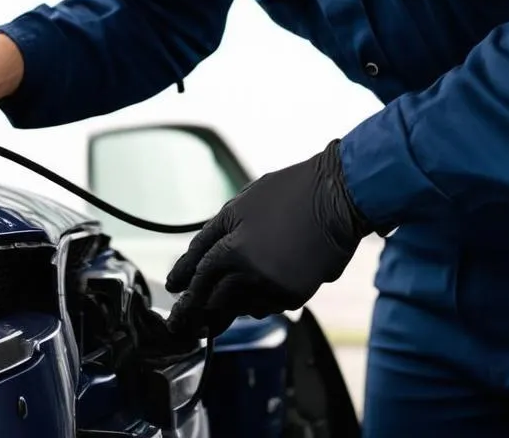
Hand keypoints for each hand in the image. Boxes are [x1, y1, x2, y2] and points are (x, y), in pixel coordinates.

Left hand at [164, 140, 371, 337]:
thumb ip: (212, 236)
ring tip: (220, 300)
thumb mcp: (239, 206)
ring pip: (241, 307)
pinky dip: (256, 301)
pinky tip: (253, 290)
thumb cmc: (286, 194)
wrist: (335, 198)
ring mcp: (276, 289)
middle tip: (186, 314)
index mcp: (233, 251)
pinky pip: (267, 306)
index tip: (173, 294)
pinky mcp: (297, 296)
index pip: (199, 280)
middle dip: (200, 309)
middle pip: (216, 302)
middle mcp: (252, 277)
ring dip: (229, 304)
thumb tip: (194, 262)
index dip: (184, 291)